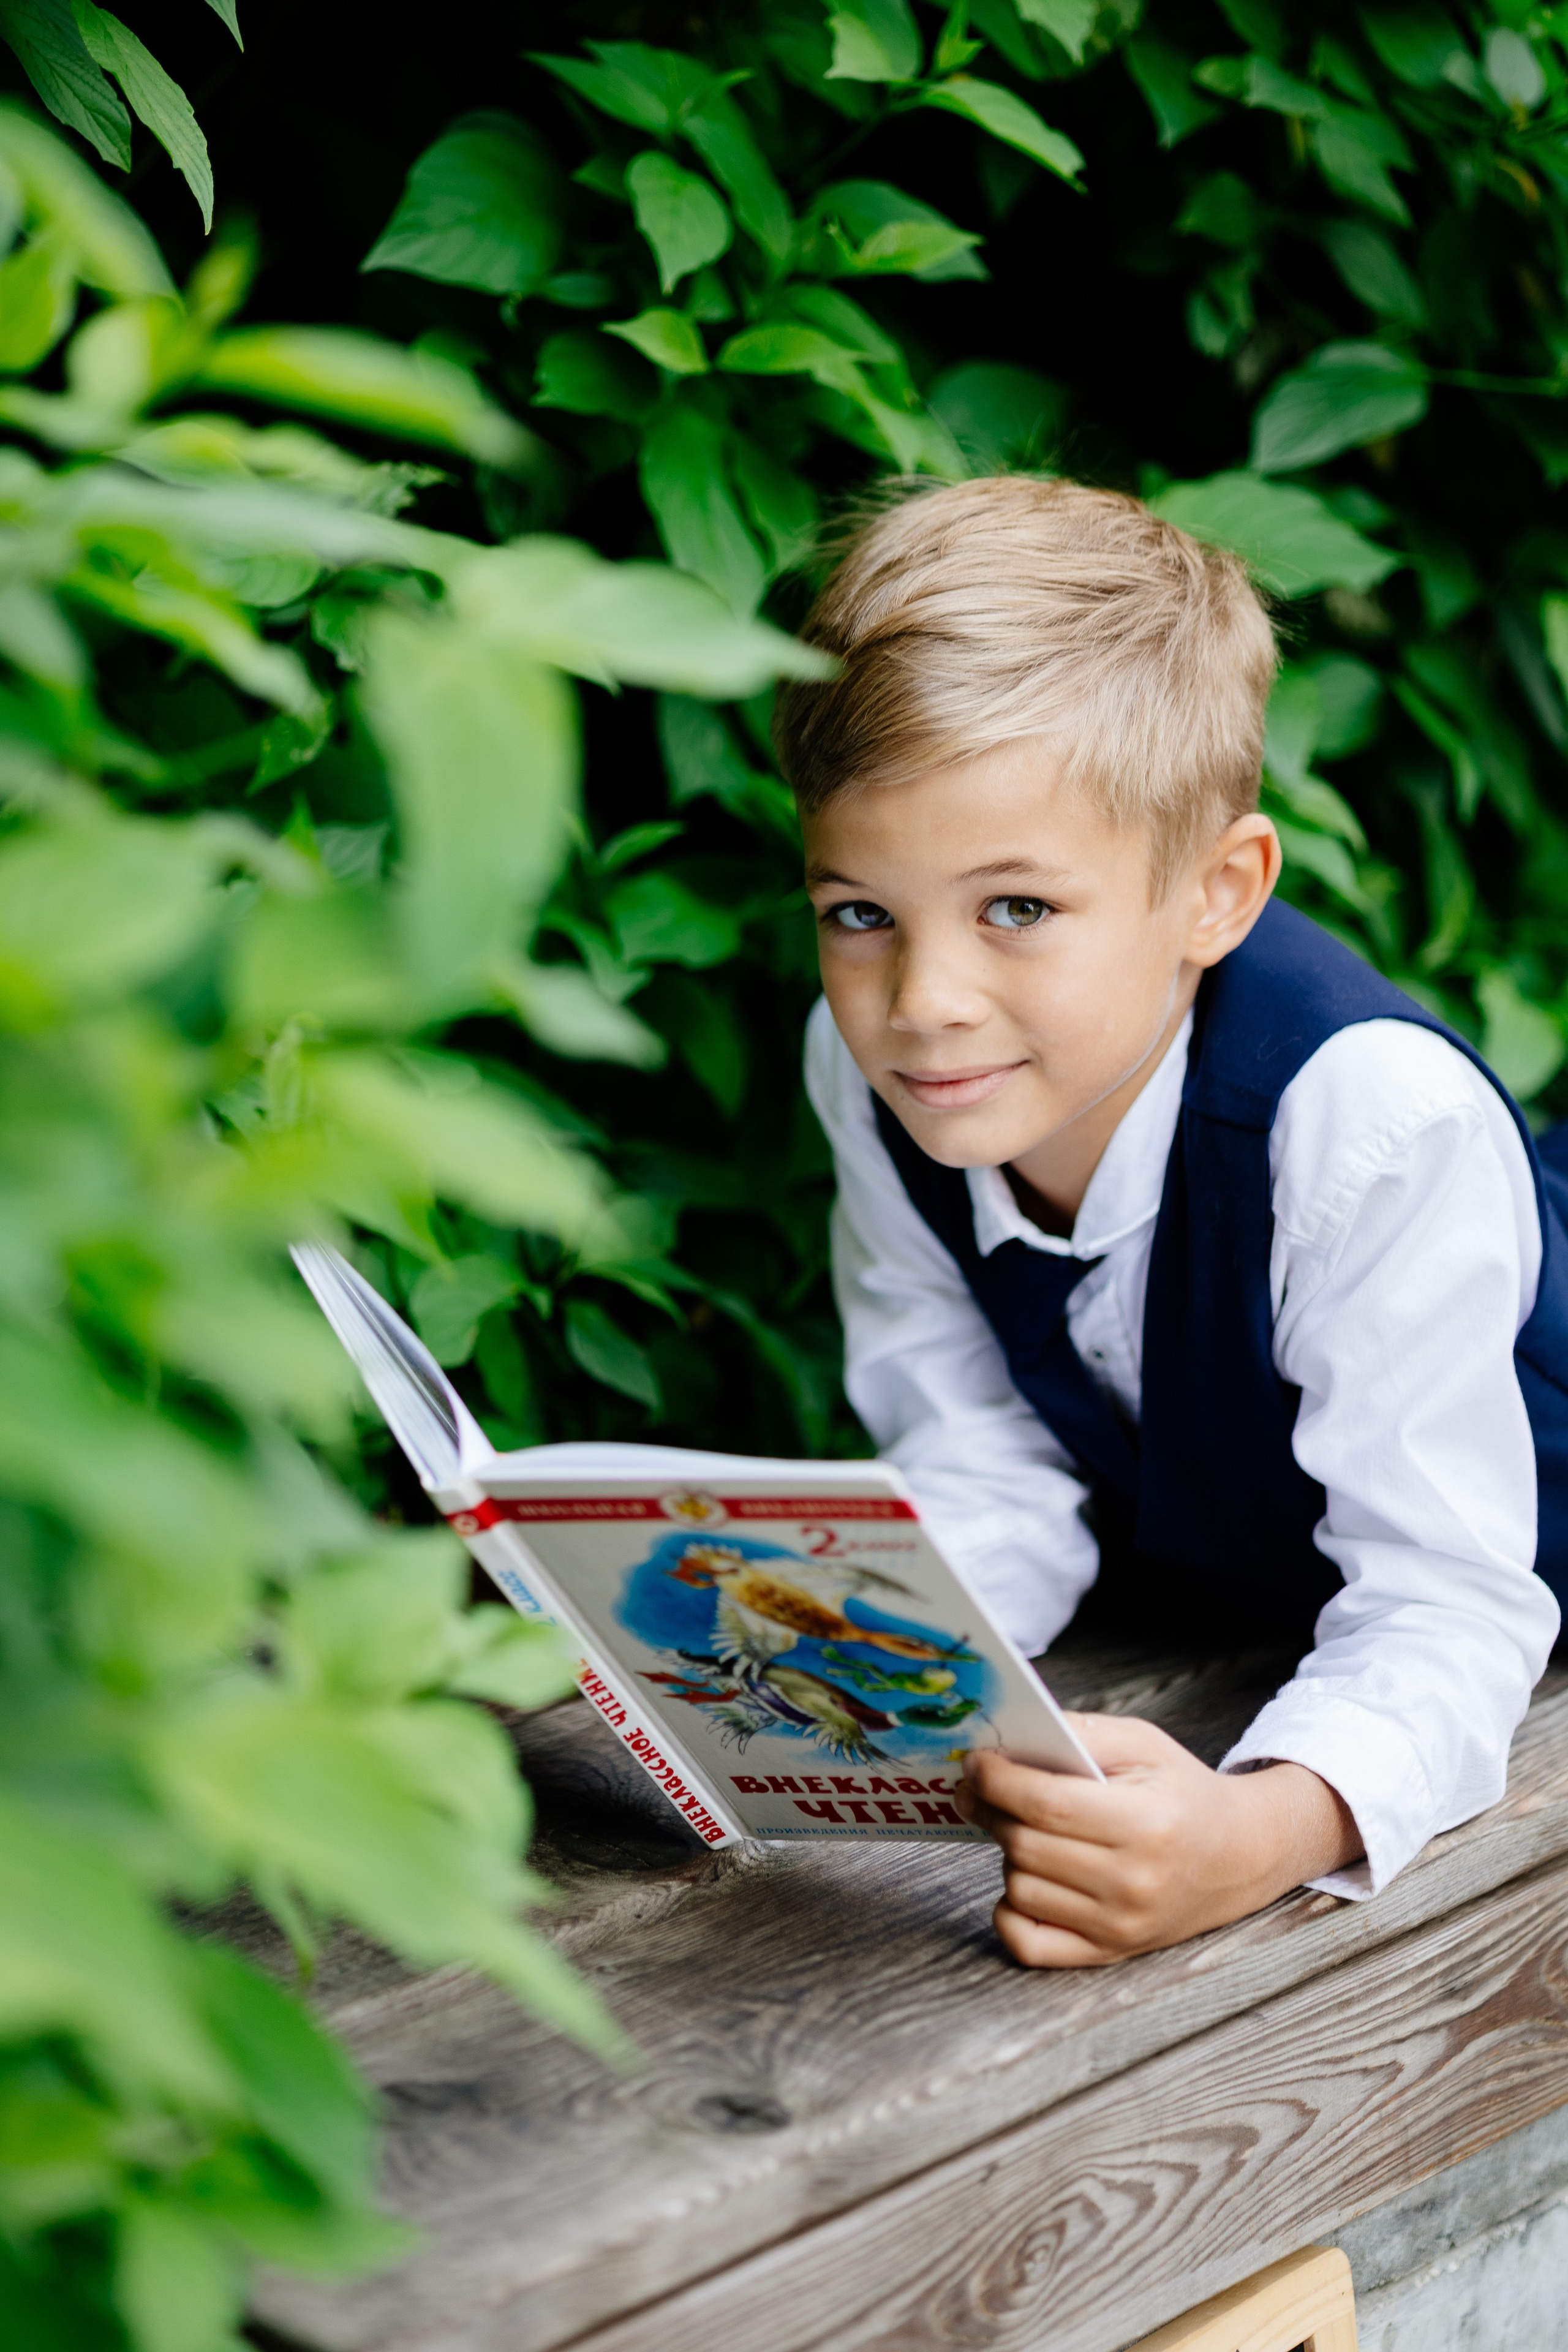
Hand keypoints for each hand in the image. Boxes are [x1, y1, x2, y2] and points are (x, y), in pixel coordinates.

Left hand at [953, 1712, 1362, 1967]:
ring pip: (1020, 1889)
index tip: (976, 1762)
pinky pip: (1029, 1944)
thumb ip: (1081, 1733)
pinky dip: (1009, 1912)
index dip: (998, 1780)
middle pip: (1026, 1845)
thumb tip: (1011, 1740)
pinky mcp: (1108, 1952)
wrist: (1237, 1855)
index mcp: (1146, 1824)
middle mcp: (1133, 1883)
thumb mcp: (1144, 1744)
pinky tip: (1025, 1879)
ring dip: (1007, 1854)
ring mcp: (1120, 1926)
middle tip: (983, 1788)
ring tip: (1025, 1829)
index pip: (1048, 1804)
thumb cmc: (1182, 1793)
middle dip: (991, 1810)